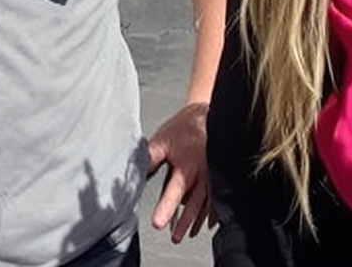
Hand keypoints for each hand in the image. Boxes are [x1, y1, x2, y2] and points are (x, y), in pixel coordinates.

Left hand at [145, 99, 211, 241]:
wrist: (207, 115)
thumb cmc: (184, 128)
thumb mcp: (163, 140)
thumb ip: (150, 157)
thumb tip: (134, 170)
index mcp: (187, 166)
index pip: (174, 191)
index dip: (166, 207)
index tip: (158, 222)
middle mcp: (201, 175)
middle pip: (192, 204)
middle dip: (183, 222)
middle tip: (174, 236)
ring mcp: (211, 177)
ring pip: (204, 205)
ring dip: (195, 221)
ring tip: (186, 234)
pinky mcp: (216, 177)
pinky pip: (215, 199)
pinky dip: (211, 214)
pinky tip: (206, 224)